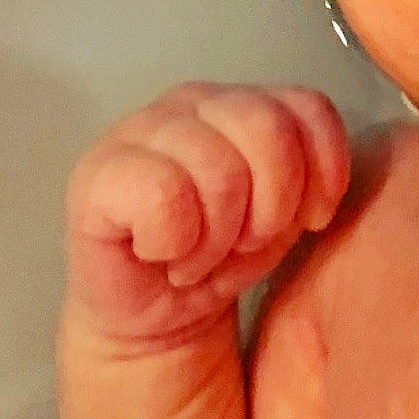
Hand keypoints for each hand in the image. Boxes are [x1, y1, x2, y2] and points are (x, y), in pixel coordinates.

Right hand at [64, 83, 351, 344]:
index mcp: (243, 103)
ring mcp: (139, 129)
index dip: (322, 173)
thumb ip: (309, 175)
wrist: (158, 316)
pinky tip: (164, 254)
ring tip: (201, 255)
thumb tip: (318, 184)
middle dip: (270, 207)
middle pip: (268, 130)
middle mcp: (192, 101)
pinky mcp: (96, 174)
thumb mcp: (287, 215)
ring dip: (220, 236)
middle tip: (244, 243)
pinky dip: (176, 241)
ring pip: (218, 167)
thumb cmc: (224, 257)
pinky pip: (164, 195)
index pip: (307, 108)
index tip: (307, 220)